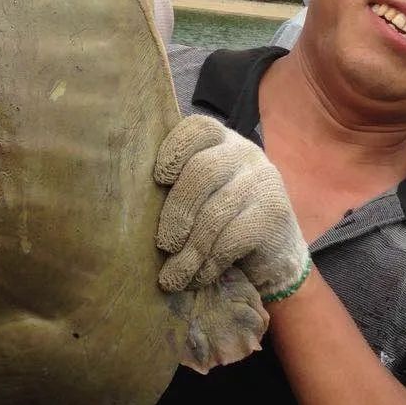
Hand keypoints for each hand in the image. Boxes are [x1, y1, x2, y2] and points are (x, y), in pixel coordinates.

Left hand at [154, 116, 309, 298]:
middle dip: (177, 212)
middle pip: (203, 171)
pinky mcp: (275, 213)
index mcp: (221, 142)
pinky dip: (210, 262)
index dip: (175, 149)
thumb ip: (177, 187)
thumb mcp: (201, 196)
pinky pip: (233, 237)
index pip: (199, 128)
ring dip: (189, 250)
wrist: (276, 253)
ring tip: (173, 276)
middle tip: (163, 244)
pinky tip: (200, 276)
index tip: (159, 179)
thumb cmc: (223, 220)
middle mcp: (245, 153)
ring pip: (216, 212)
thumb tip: (130, 204)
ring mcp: (263, 181)